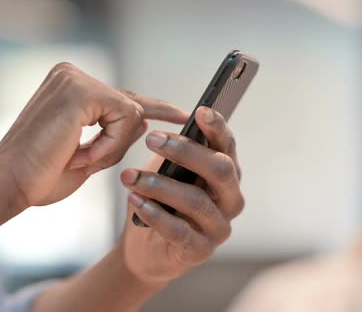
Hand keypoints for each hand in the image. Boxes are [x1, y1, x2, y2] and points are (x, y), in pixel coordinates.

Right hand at [0, 63, 187, 207]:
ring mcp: (75, 79)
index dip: (153, 107)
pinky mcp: (80, 91)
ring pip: (131, 112)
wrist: (9, 184)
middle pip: (130, 102)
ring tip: (80, 159)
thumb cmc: (41, 175)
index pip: (120, 96)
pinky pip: (125, 118)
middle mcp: (71, 75)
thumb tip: (144, 120)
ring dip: (113, 147)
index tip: (180, 113)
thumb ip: (115, 135)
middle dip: (137, 129)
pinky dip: (110, 145)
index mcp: (69, 86)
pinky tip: (81, 155)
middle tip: (165, 126)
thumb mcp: (89, 154)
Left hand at [119, 106, 243, 283]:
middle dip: (186, 152)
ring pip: (196, 201)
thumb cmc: (160, 202)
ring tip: (130, 176)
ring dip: (159, 185)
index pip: (228, 147)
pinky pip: (179, 231)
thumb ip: (174, 154)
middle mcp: (230, 200)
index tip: (201, 111)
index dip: (218, 128)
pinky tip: (136, 201)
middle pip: (221, 170)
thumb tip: (163, 131)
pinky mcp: (199, 251)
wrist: (145, 249)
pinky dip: (155, 214)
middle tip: (152, 139)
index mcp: (226, 175)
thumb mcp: (167, 171)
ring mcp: (218, 227)